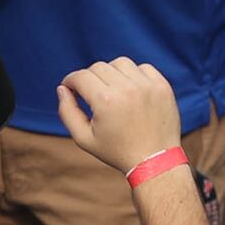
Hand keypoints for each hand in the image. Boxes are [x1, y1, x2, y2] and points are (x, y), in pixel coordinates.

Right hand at [55, 56, 189, 177]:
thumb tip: (62, 89)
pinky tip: (131, 90)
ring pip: (120, 63)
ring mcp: (147, 86)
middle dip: (89, 78)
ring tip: (112, 90)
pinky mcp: (162, 86)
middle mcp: (126, 89)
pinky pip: (143, 68)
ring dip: (112, 73)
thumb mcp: (84, 138)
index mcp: (105, 101)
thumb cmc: (116, 151)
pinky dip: (134, 75)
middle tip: (90, 93)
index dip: (70, 81)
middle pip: (99, 67)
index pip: (80, 77)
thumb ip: (67, 112)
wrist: (154, 161)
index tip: (70, 88)